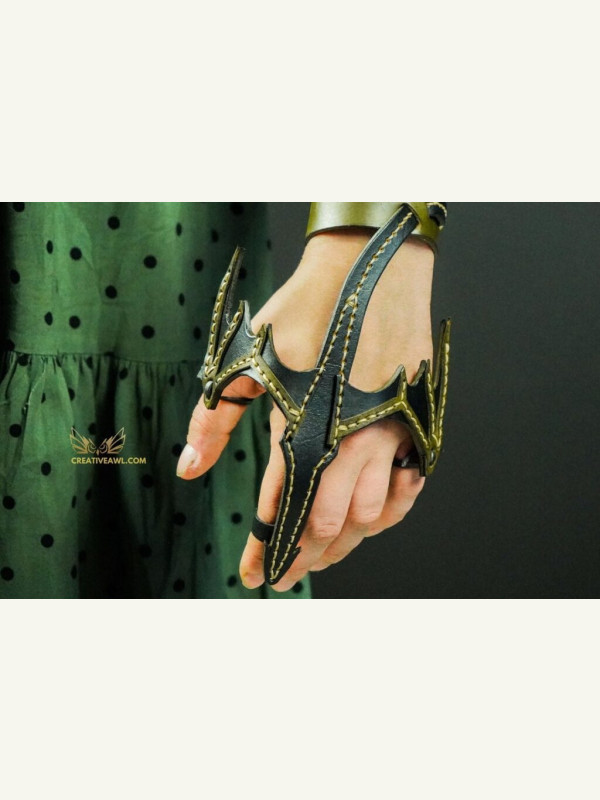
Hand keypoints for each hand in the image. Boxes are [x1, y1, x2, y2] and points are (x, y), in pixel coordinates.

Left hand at [177, 229, 434, 590]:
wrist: (371, 267)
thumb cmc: (305, 310)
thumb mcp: (246, 357)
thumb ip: (214, 419)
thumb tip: (187, 471)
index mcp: (304, 422)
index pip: (277, 505)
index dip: (262, 546)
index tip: (251, 575)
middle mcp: (350, 437)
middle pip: (325, 524)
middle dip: (299, 558)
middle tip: (283, 575)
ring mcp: (390, 433)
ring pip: (368, 517)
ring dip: (341, 546)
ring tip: (320, 558)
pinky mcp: (417, 425)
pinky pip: (406, 491)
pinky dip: (386, 517)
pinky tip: (368, 525)